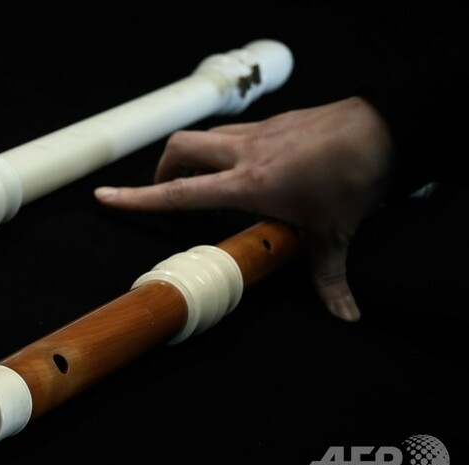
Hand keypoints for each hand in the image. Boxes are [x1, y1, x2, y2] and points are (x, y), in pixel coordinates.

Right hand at [94, 97, 393, 321]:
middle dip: (160, 170)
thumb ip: (331, 275)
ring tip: (201, 184)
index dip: (138, 198)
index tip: (105, 195)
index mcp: (248, 184)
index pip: (179, 192)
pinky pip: (232, 131)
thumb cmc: (354, 176)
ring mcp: (257, 133)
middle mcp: (243, 153)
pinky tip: (244, 168)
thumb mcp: (336, 231)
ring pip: (203, 136)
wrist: (385, 127)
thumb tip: (346, 316)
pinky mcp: (273, 122)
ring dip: (190, 157)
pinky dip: (222, 148)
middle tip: (164, 193)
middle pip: (179, 149)